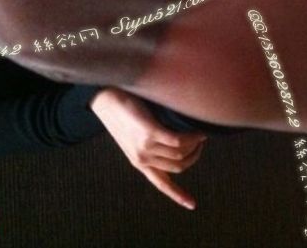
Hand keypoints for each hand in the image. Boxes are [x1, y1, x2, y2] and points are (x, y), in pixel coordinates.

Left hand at [90, 87, 206, 209]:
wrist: (106, 101)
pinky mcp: (149, 132)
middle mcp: (143, 159)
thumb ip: (153, 146)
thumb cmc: (123, 115)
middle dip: (194, 157)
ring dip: (195, 146)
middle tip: (200, 144)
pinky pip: (177, 141)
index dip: (178, 195)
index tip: (193, 205)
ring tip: (200, 135)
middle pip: (178, 166)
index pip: (161, 184)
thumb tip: (179, 145)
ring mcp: (145, 146)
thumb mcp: (135, 137)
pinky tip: (198, 133)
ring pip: (179, 153)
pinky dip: (191, 138)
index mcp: (140, 163)